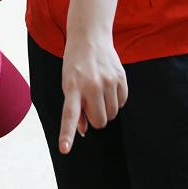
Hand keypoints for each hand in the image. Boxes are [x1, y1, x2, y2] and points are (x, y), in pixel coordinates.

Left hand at [58, 33, 127, 153]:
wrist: (90, 38)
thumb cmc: (75, 66)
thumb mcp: (67, 84)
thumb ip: (74, 108)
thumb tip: (84, 130)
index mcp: (72, 87)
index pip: (69, 115)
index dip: (67, 134)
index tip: (65, 149)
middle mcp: (91, 85)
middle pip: (99, 121)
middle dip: (95, 118)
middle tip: (89, 102)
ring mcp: (108, 81)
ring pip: (112, 114)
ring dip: (106, 109)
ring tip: (98, 91)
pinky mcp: (121, 78)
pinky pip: (122, 103)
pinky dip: (116, 100)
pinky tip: (108, 86)